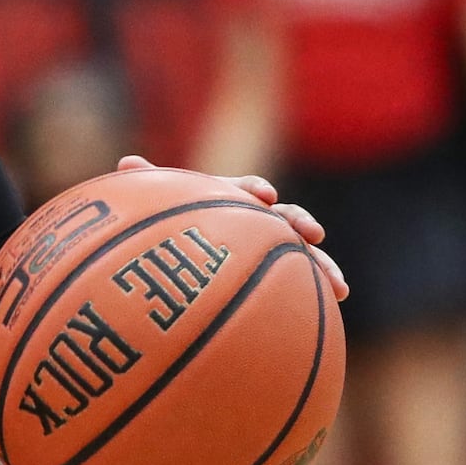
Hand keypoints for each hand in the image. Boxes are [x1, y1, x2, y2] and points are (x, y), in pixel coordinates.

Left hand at [116, 155, 348, 301]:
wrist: (171, 273)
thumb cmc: (162, 234)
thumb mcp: (157, 211)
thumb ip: (149, 188)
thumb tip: (127, 162)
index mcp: (226, 202)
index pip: (241, 189)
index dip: (252, 189)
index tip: (261, 194)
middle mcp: (254, 223)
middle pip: (281, 218)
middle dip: (298, 221)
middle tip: (311, 232)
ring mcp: (269, 251)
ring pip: (300, 254)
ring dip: (322, 263)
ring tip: (338, 285)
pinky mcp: (278, 279)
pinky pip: (302, 285)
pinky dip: (320, 288)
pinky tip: (336, 302)